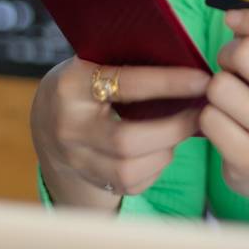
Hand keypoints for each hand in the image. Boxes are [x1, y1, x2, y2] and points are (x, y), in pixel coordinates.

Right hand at [30, 57, 208, 206]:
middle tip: (201, 114)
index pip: (127, 84)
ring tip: (181, 132)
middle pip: (127, 140)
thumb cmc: (87, 83)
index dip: (169, 83)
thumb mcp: (96, 63)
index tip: (202, 81)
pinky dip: (155, 169)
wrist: (46, 120)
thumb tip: (189, 63)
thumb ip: (130, 63)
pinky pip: (131, 184)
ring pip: (129, 169)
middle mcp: (68, 126)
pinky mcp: (89, 179)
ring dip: (166, 151)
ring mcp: (75, 158)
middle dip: (174, 128)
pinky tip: (161, 150)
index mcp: (72, 85)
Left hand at [203, 8, 248, 202]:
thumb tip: (237, 19)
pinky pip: (209, 118)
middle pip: (246, 52)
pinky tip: (226, 126)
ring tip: (232, 101)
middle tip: (233, 69)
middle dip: (228, 55)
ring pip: (220, 85)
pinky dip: (209, 117)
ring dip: (216, 89)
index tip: (233, 19)